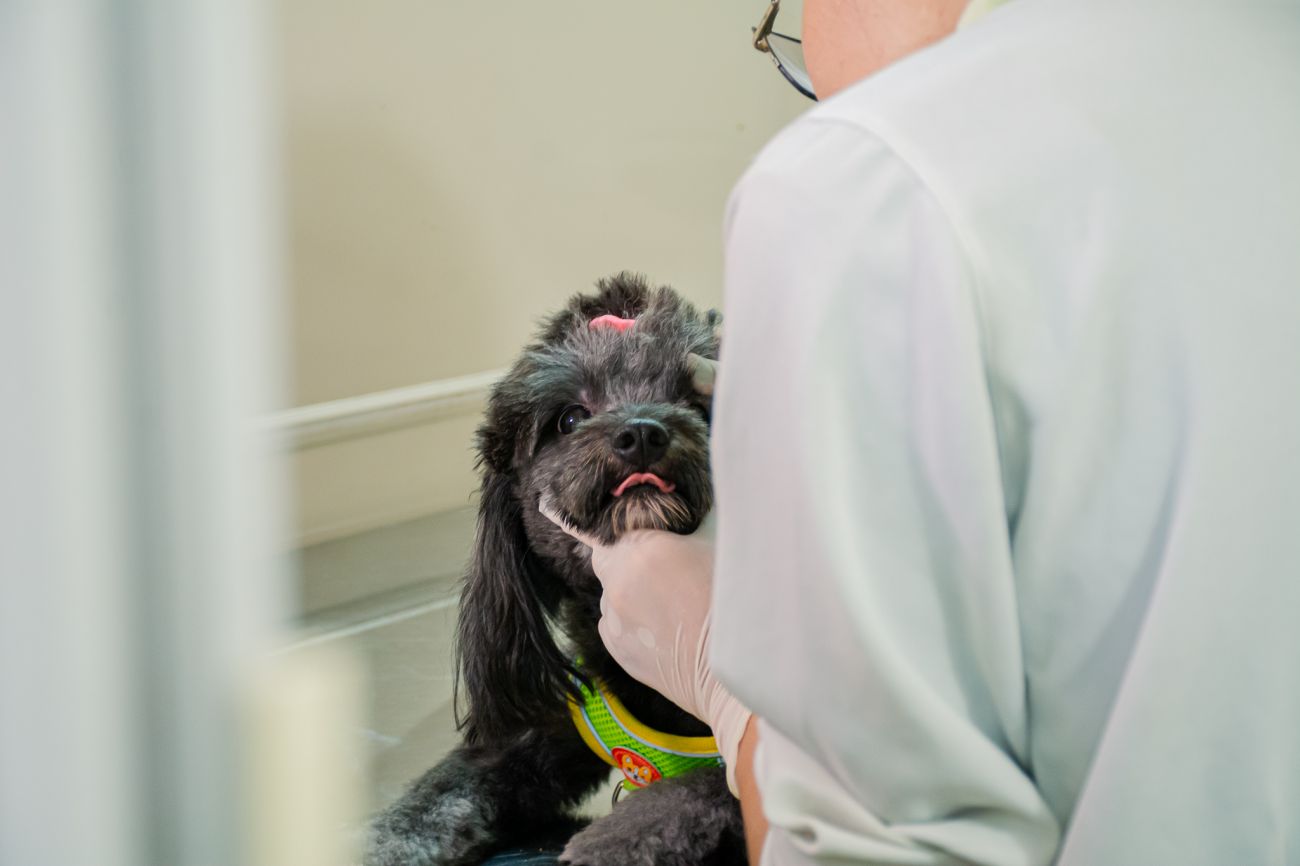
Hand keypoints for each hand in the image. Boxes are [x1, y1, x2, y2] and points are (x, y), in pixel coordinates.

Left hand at [539, 502, 751, 792]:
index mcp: (642, 551)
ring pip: (611, 594)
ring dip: (631, 592)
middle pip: (605, 558)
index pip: (610, 526)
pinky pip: (615, 625)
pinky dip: (632, 622)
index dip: (620, 526)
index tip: (612, 522)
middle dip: (626, 557)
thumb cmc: (737, 605)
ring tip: (672, 605)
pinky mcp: (618, 654)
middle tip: (662, 564)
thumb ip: (696, 521)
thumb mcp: (720, 546)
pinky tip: (665, 629)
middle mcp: (618, 585)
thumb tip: (691, 504)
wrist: (738, 674)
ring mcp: (614, 623)